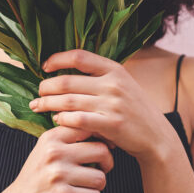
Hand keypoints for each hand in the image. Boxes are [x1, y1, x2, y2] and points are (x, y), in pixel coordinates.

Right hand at [0, 124, 114, 192]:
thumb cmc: (37, 177)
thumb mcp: (46, 149)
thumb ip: (69, 138)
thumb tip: (103, 131)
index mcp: (51, 138)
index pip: (88, 128)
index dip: (101, 139)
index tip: (100, 150)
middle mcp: (54, 153)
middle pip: (101, 151)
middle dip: (106, 163)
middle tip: (99, 170)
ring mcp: (58, 175)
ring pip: (100, 178)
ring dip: (97, 186)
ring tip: (84, 187)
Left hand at [28, 49, 176, 161]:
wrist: (156, 136)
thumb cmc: (134, 110)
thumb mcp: (123, 85)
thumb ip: (99, 77)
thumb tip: (66, 71)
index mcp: (115, 69)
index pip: (80, 56)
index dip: (58, 59)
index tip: (45, 66)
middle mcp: (114, 84)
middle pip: (68, 81)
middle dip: (47, 87)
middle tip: (38, 93)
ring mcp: (113, 104)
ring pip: (69, 101)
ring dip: (49, 104)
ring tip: (38, 106)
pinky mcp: (111, 125)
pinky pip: (78, 120)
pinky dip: (63, 119)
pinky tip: (57, 120)